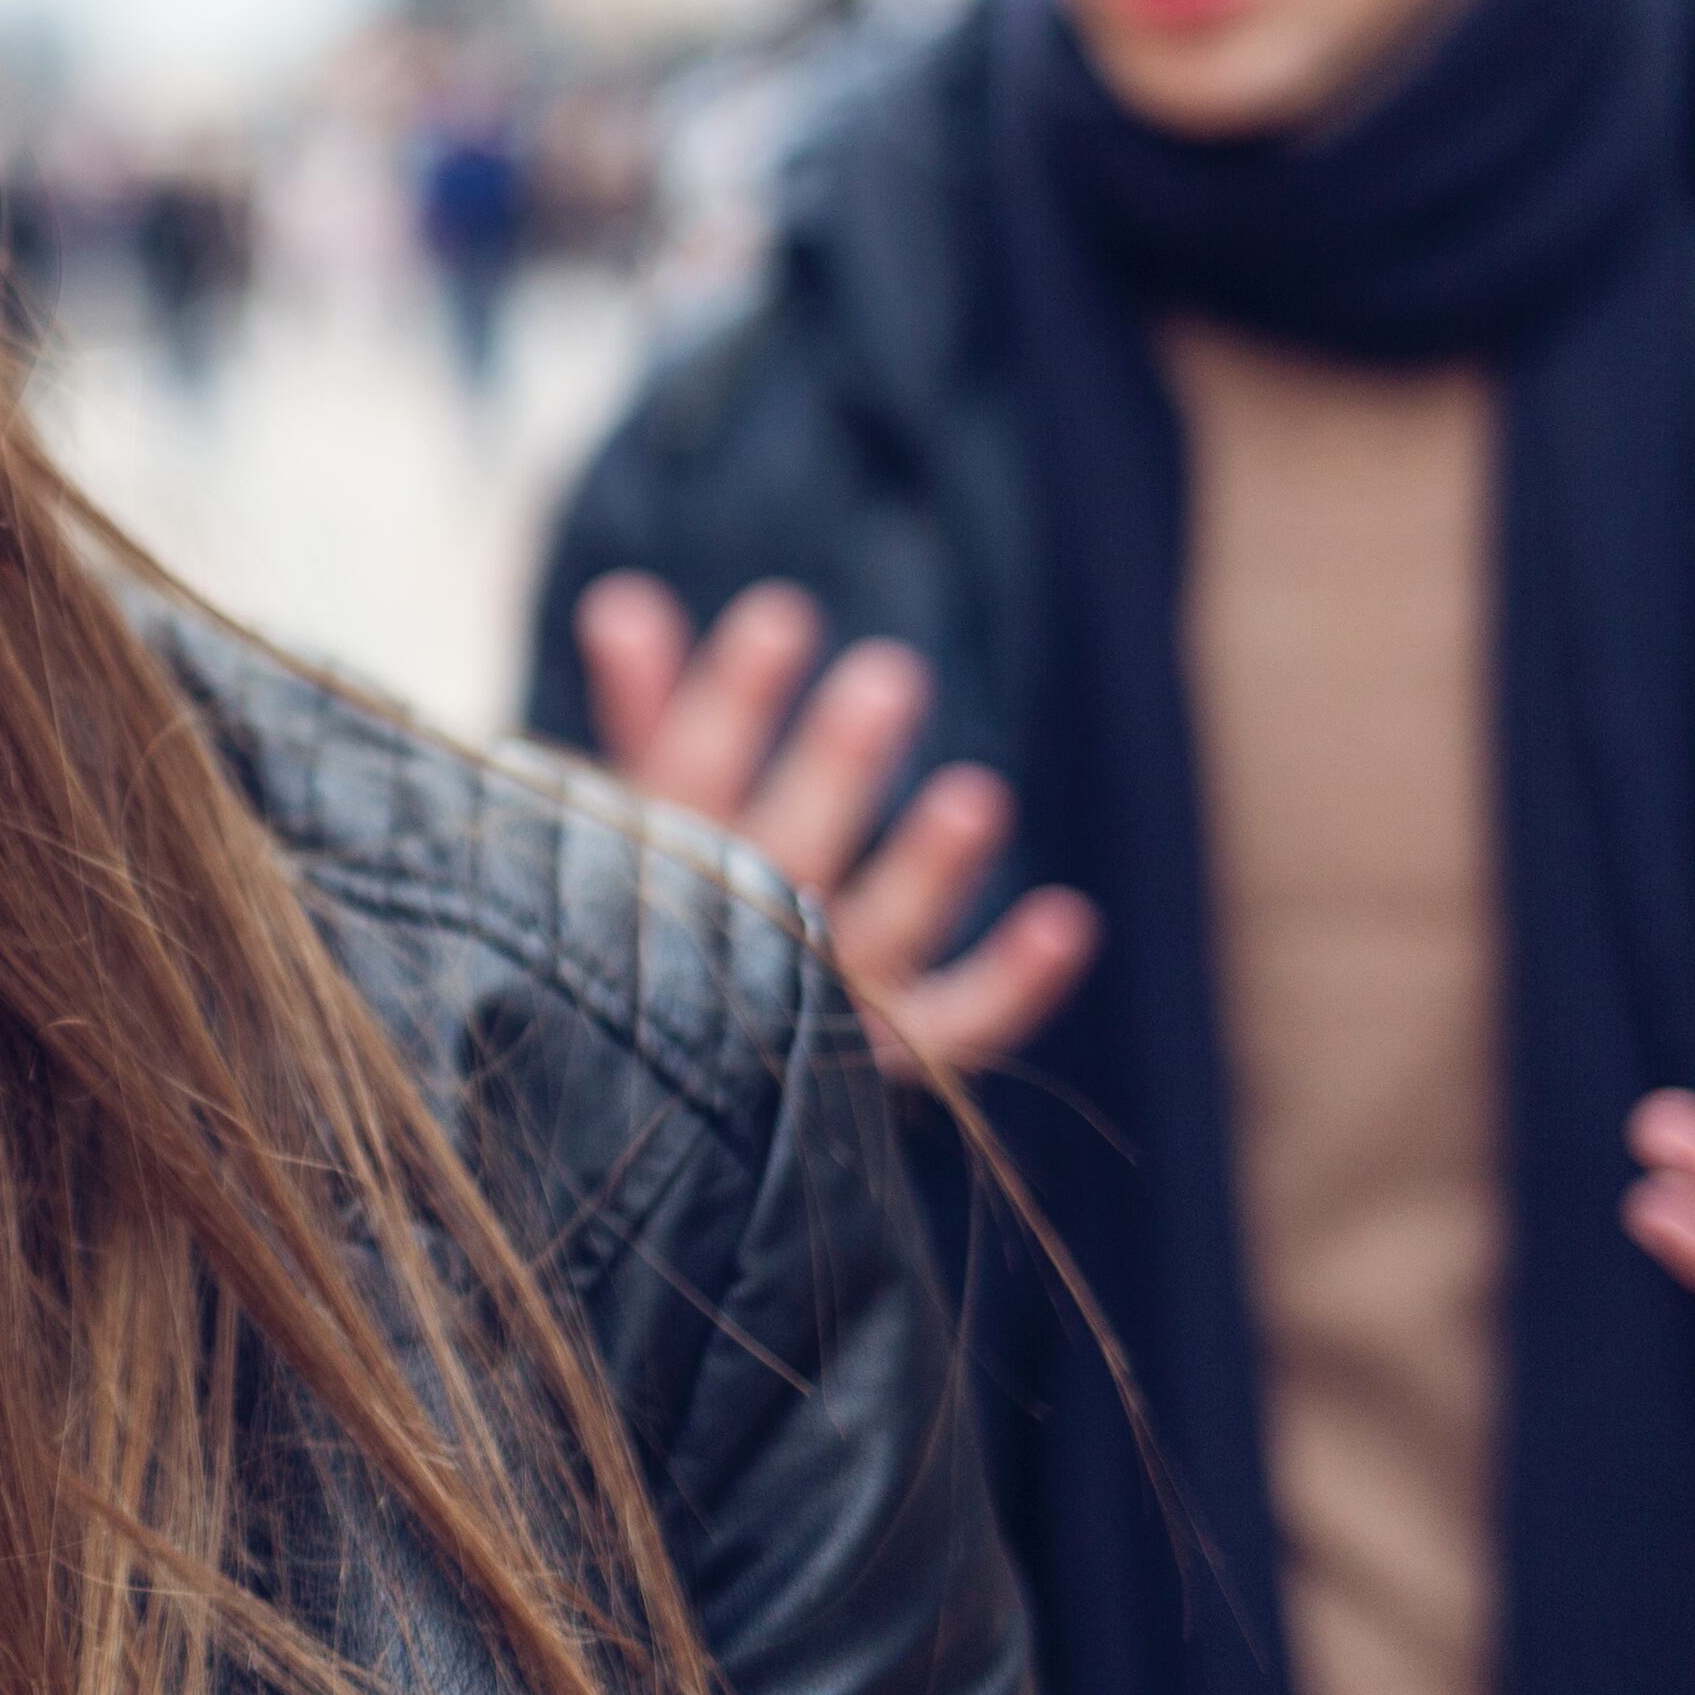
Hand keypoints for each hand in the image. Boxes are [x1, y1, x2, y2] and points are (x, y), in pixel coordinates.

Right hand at [575, 574, 1101, 1081]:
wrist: (661, 1092)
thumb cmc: (662, 914)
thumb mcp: (646, 809)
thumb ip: (647, 710)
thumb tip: (624, 602)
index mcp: (667, 870)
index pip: (692, 772)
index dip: (734, 701)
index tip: (783, 619)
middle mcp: (742, 938)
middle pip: (792, 849)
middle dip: (838, 768)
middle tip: (890, 678)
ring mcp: (818, 1004)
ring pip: (879, 935)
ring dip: (929, 872)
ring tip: (979, 797)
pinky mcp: (890, 1058)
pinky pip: (957, 1025)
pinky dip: (1015, 984)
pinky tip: (1070, 920)